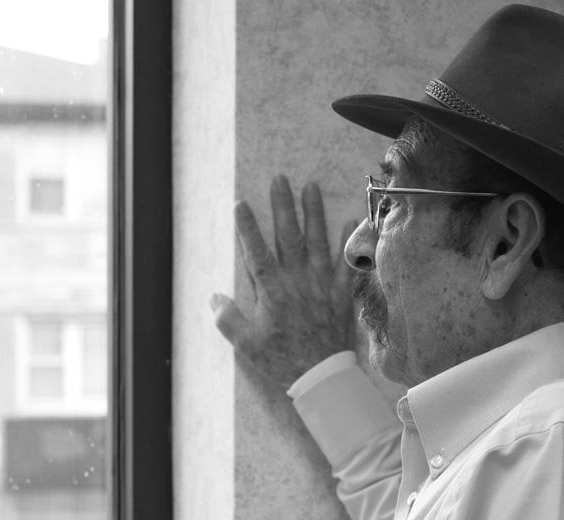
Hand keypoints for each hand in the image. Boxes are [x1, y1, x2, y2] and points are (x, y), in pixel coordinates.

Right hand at [210, 175, 357, 389]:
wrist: (320, 376)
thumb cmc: (281, 360)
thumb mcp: (246, 345)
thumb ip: (227, 319)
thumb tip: (214, 297)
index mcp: (271, 292)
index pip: (256, 252)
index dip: (248, 228)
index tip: (242, 204)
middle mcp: (296, 281)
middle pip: (288, 237)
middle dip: (282, 207)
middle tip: (280, 180)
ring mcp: (320, 285)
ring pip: (316, 242)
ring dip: (313, 214)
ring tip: (311, 187)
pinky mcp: (339, 294)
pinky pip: (345, 264)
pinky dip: (347, 243)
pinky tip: (349, 221)